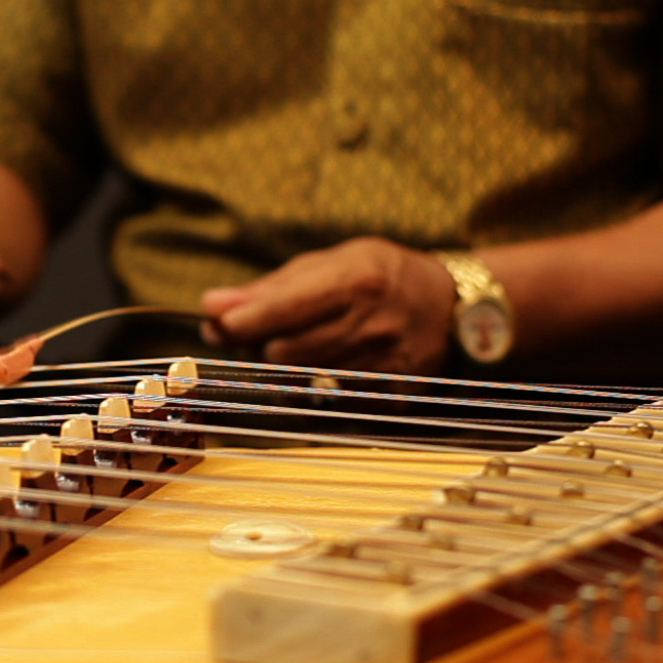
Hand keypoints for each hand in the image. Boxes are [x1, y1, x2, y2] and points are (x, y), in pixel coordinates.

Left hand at [199, 237, 456, 374]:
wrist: (451, 307)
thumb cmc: (380, 276)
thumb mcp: (331, 263)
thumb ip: (269, 288)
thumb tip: (211, 307)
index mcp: (356, 279)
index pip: (283, 309)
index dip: (242, 322)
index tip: (216, 324)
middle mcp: (371, 322)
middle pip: (286, 351)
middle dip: (263, 345)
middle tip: (265, 333)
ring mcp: (383, 362)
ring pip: (303, 379)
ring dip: (288, 367)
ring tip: (304, 344)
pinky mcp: (391, 393)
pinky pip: (330, 399)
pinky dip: (317, 386)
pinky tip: (331, 365)